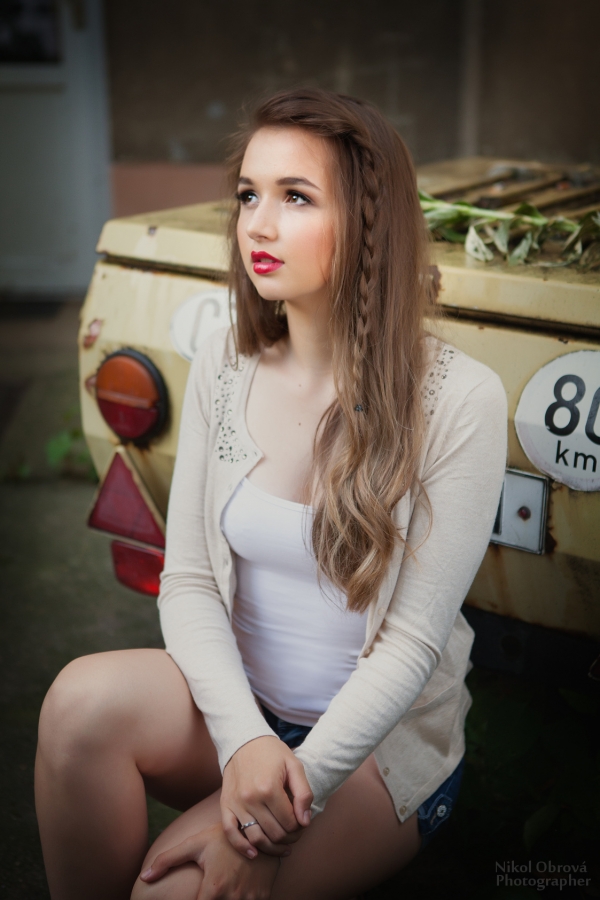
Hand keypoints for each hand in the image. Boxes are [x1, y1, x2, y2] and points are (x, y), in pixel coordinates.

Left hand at [140, 822, 278, 898]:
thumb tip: (143, 878)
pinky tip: (237, 890)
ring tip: (222, 888)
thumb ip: (167, 860)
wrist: (259, 827)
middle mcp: (233, 897)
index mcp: (214, 889)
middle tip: (211, 888)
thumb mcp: (195, 844)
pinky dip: (242, 899)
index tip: (197, 895)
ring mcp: (250, 898)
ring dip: (226, 899)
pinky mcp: (263, 897)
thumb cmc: (223, 837)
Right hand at [221, 736, 312, 857]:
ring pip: (256, 839)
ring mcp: (236, 803)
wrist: (244, 741)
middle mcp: (251, 798)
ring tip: (282, 845)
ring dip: (272, 848)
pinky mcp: (225, 806)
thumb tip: (305, 821)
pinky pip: (231, 833)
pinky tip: (254, 854)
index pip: (290, 823)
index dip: (301, 827)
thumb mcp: (294, 766)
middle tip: (295, 834)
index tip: (303, 822)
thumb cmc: (272, 753)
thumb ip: (304, 793)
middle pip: (275, 834)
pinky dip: (242, 847)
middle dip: (289, 838)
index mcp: (269, 788)